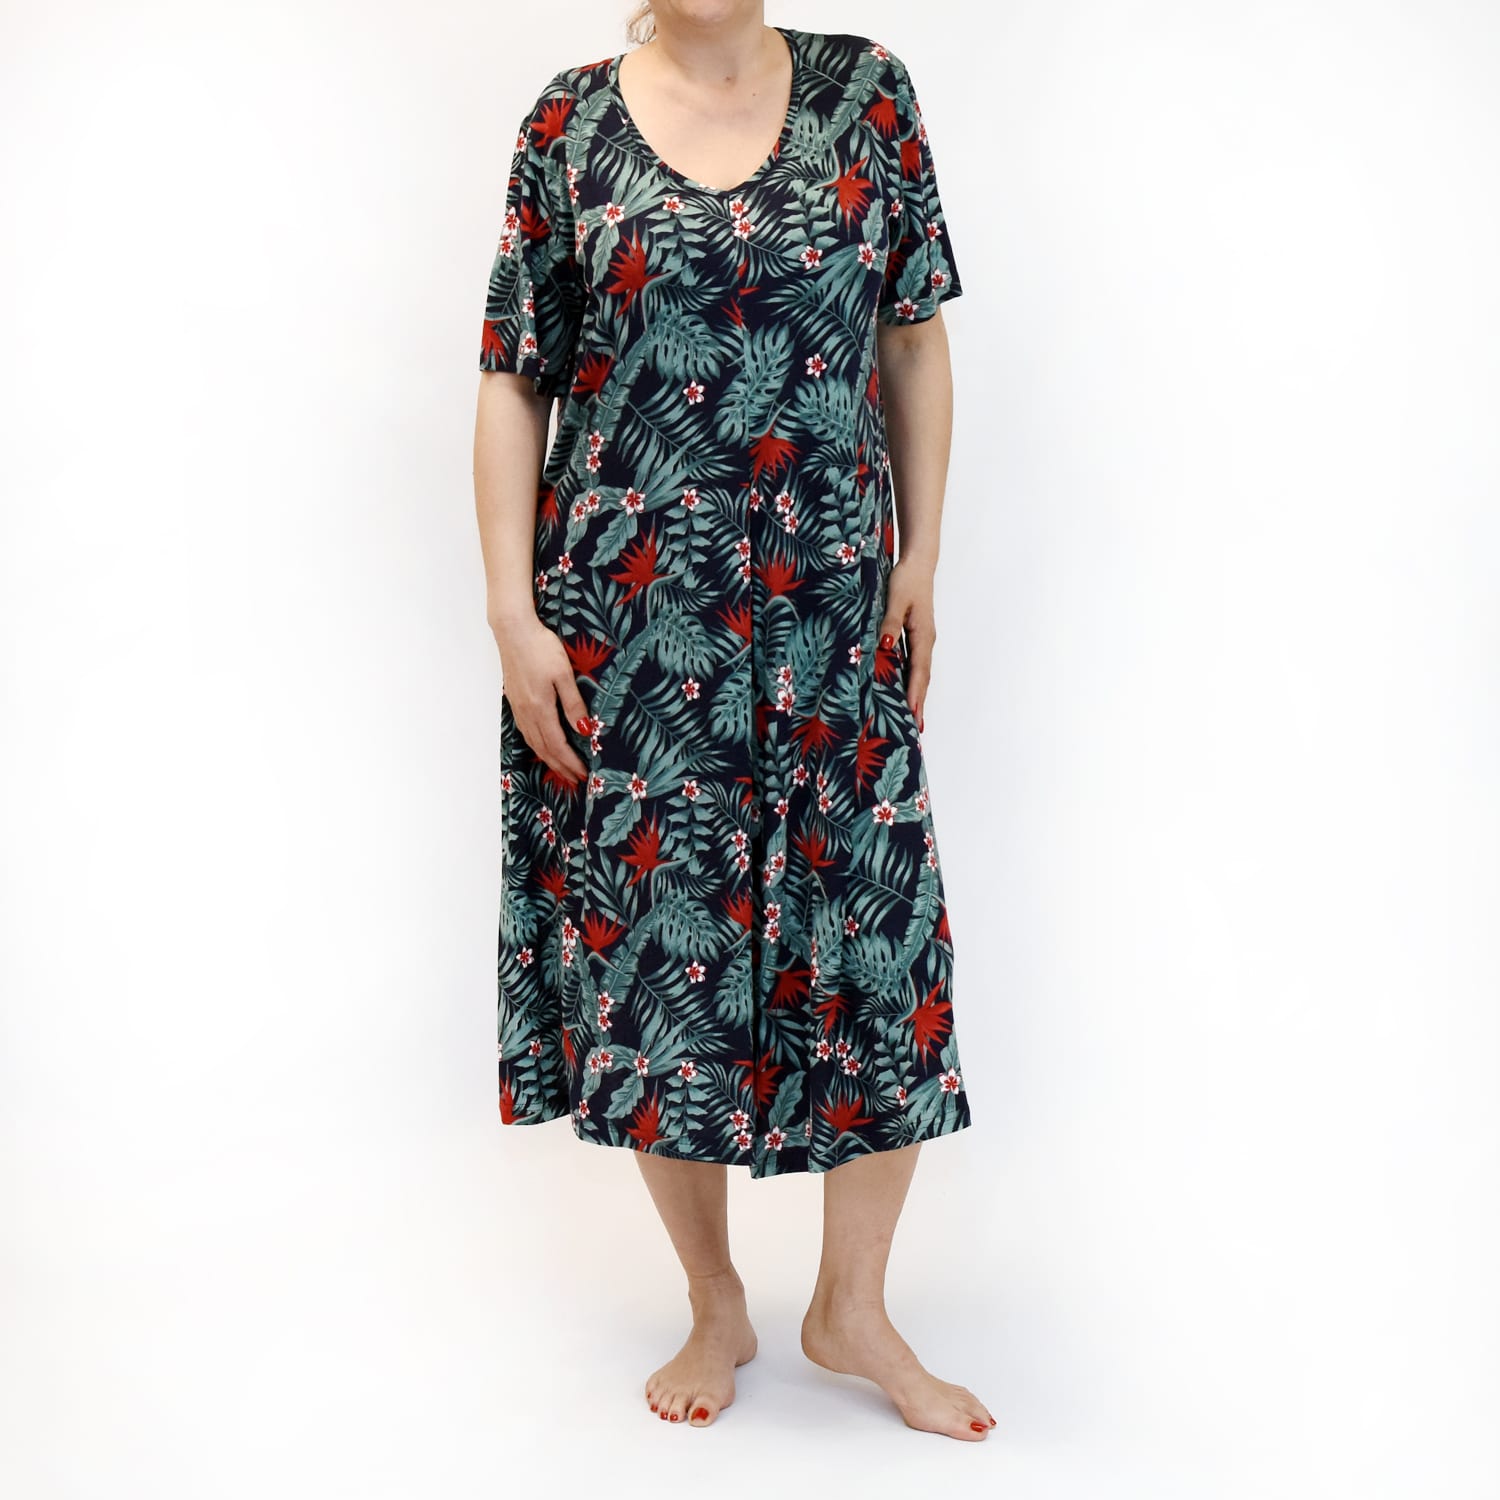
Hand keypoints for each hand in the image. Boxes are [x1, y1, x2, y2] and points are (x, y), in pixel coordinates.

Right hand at [492, 612, 589, 785]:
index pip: (558, 745)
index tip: (584, 774)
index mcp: (541, 708)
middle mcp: (527, 712)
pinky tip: (542, 746)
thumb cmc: (541, 648)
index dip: (571, 762)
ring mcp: (518, 707)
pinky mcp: (515, 700)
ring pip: (533, 742)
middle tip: (575, 780)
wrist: (513, 631)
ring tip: (561, 769)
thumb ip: (573, 704)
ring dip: (548, 758)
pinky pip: (526, 731)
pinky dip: (536, 745)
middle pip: (545, 748)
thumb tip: (584, 731)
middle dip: (561, 766)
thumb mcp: (564, 674)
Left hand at [877, 557, 936, 731]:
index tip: (913, 715)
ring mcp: (921, 641)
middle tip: (917, 730)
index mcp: (923, 636)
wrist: (918, 563)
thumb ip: (890, 624)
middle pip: (922, 679)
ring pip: (919, 674)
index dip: (915, 694)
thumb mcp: (895, 599)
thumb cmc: (906, 579)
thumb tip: (886, 647)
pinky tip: (902, 692)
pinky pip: (913, 665)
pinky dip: (910, 682)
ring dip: (916, 696)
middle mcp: (925, 642)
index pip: (919, 671)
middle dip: (919, 704)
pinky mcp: (915, 637)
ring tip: (913, 719)